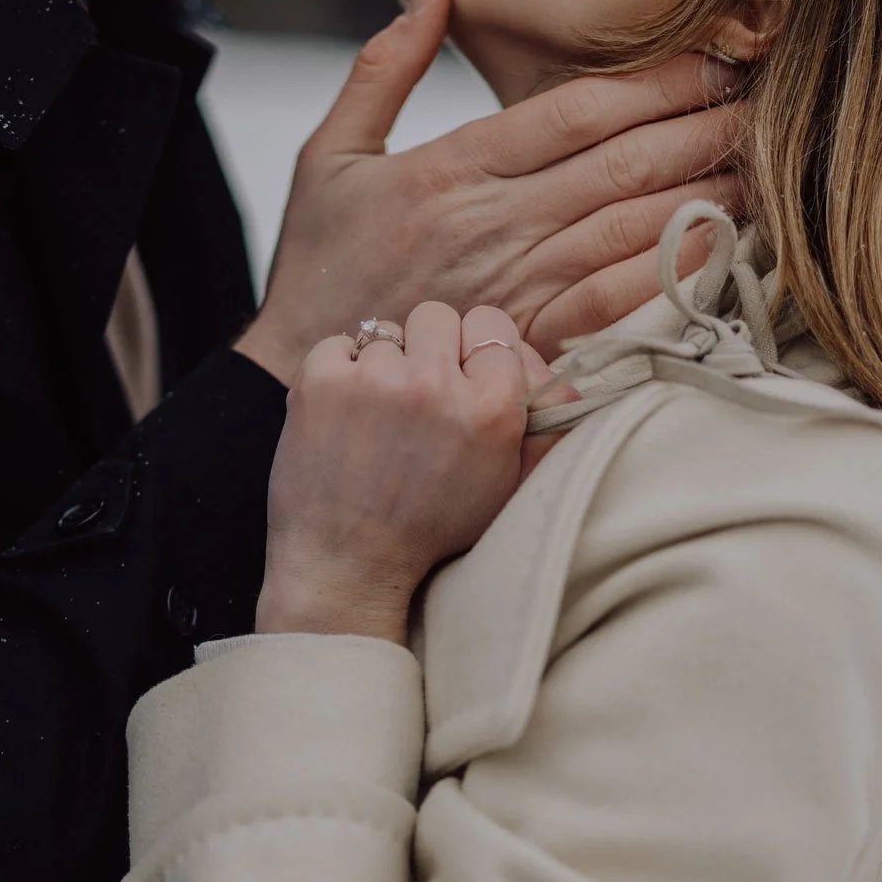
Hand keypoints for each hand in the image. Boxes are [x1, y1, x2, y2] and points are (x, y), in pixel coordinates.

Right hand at [239, 0, 741, 379]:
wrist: (293, 381)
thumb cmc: (316, 268)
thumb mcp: (326, 155)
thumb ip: (382, 69)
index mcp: (453, 168)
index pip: (575, 109)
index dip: (654, 79)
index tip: (714, 53)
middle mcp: (493, 223)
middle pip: (620, 160)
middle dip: (700, 123)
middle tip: (766, 94)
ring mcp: (514, 288)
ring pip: (629, 226)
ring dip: (703, 191)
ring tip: (763, 160)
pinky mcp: (525, 346)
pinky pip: (613, 304)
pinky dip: (670, 273)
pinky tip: (720, 246)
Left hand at [256, 303, 547, 645]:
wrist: (346, 565)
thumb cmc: (429, 531)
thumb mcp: (506, 490)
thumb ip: (544, 431)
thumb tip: (560, 379)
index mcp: (491, 409)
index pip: (492, 324)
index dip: (475, 350)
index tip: (462, 377)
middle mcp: (436, 385)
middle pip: (439, 316)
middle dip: (429, 350)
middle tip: (417, 397)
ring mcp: (375, 379)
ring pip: (386, 332)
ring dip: (383, 367)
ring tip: (377, 418)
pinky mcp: (322, 380)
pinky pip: (338, 343)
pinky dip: (339, 372)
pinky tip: (344, 416)